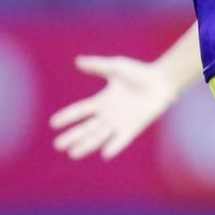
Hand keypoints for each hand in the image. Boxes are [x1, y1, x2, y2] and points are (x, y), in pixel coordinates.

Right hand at [49, 55, 179, 159]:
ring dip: (86, 145)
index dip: (67, 117)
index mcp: (102, 101)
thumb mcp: (116, 67)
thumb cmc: (139, 72)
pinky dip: (115, 146)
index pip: (80, 111)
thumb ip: (97, 65)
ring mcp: (120, 123)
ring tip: (73, 153)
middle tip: (58, 145)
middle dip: (72, 137)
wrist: (161, 80)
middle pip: (86, 128)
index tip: (53, 124)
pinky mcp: (133, 127)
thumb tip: (77, 61)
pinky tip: (105, 153)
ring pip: (99, 137)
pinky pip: (122, 139)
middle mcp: (108, 115)